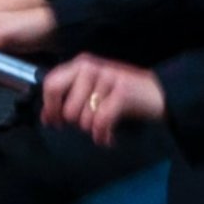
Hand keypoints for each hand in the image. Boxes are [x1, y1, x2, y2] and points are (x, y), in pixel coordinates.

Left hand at [40, 55, 165, 143]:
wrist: (159, 93)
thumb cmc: (122, 95)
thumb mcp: (92, 91)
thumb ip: (68, 99)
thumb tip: (45, 117)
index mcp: (80, 64)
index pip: (51, 84)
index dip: (49, 107)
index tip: (54, 122)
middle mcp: (91, 67)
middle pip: (66, 106)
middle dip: (75, 122)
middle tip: (88, 124)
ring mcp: (107, 78)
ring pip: (83, 117)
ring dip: (92, 130)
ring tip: (101, 129)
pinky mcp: (122, 92)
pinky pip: (101, 121)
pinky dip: (102, 135)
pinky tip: (107, 138)